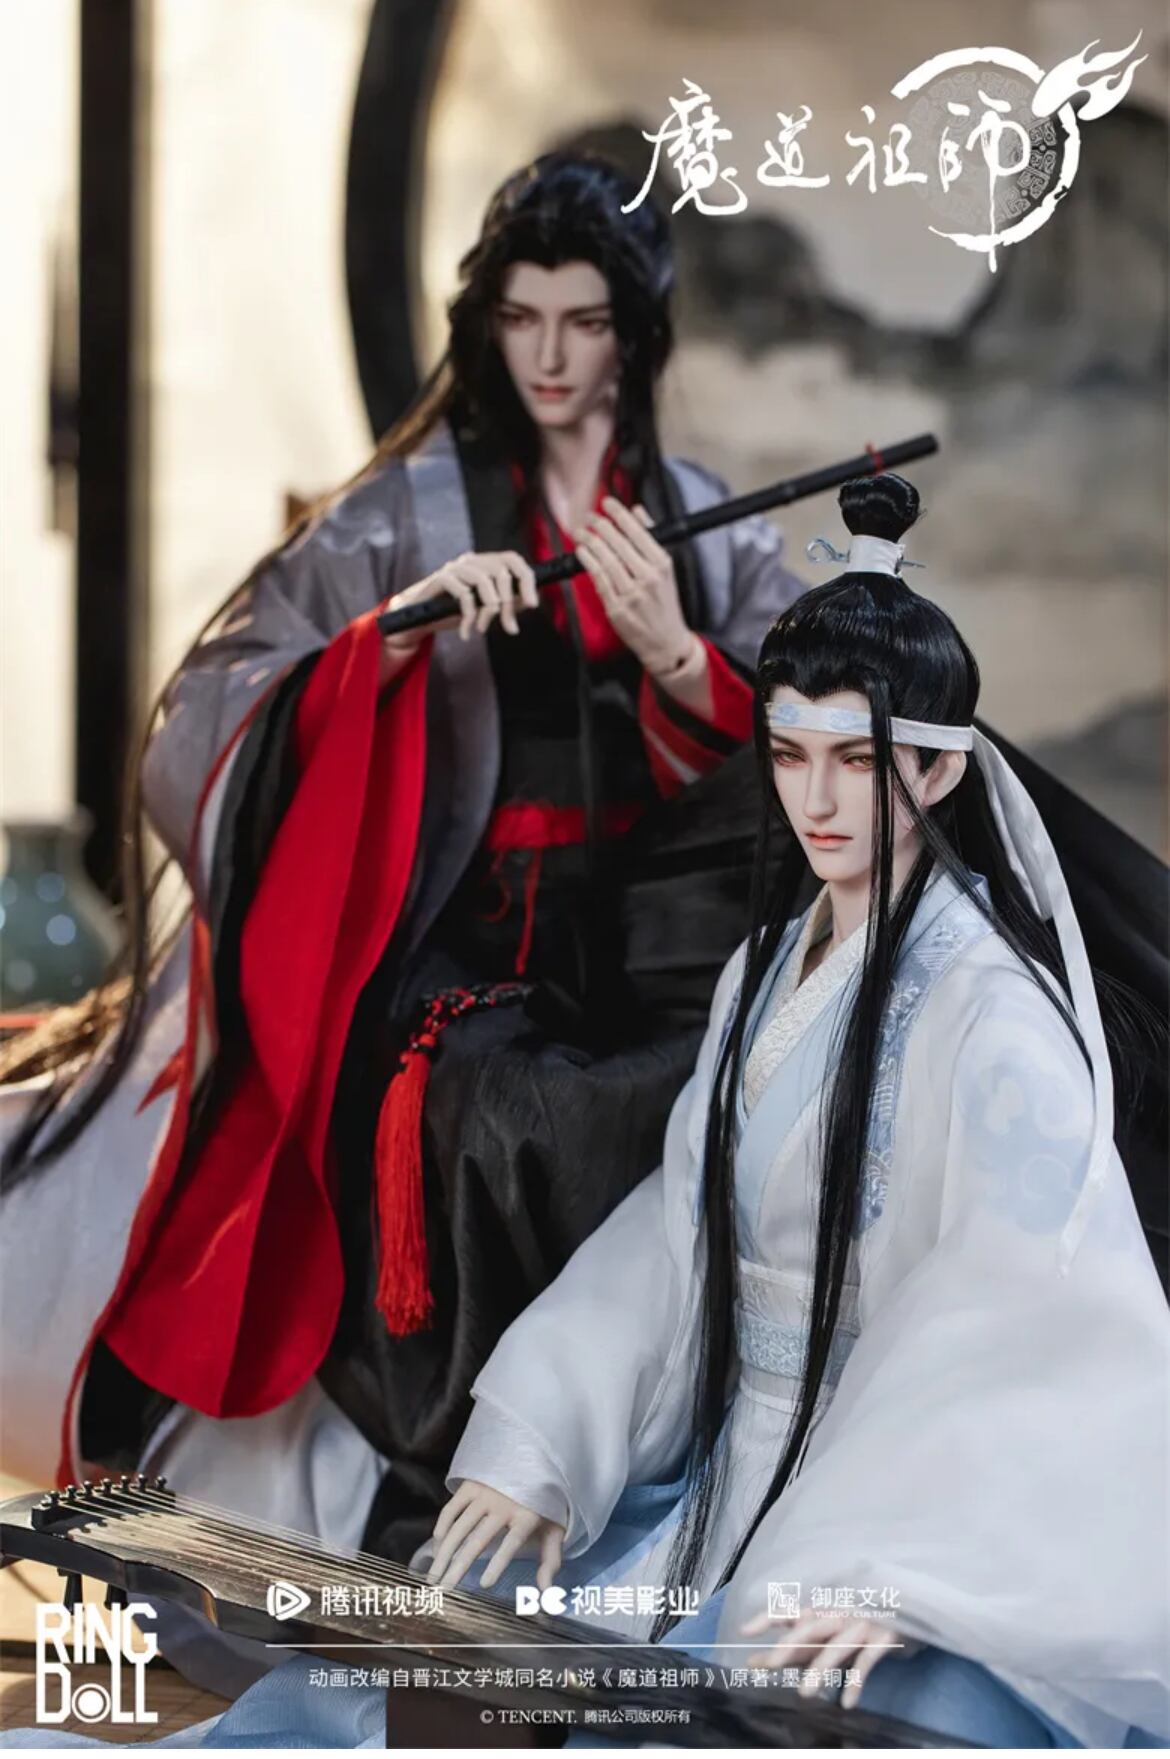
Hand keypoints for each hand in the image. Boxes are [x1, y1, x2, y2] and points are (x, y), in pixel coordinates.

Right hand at [378, 550, 538, 684]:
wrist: (418, 619)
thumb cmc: (453, 612)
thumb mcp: (484, 609)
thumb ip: (505, 603)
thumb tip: (528, 602)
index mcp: (485, 564)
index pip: (512, 559)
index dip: (526, 578)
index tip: (532, 603)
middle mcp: (471, 560)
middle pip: (501, 572)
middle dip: (508, 604)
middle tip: (509, 628)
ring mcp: (455, 567)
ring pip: (484, 581)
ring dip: (489, 610)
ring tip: (483, 628)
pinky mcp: (441, 578)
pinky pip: (464, 594)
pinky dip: (469, 616)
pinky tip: (467, 632)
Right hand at [426, 1480, 564, 1591]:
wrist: (535, 1460)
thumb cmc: (543, 1503)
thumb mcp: (554, 1529)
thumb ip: (550, 1561)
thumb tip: (546, 1594)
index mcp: (527, 1515)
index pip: (512, 1541)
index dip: (499, 1562)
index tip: (485, 1584)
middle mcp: (504, 1503)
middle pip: (479, 1539)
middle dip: (459, 1566)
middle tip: (444, 1590)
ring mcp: (485, 1492)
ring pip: (460, 1526)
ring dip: (445, 1552)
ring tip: (433, 1576)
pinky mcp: (471, 1484)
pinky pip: (452, 1507)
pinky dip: (443, 1526)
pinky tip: (437, 1545)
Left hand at [572, 498, 697, 678]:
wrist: (666, 641)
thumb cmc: (664, 603)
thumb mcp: (666, 569)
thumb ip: (651, 538)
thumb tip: (638, 511)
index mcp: (662, 564)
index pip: (638, 531)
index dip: (619, 514)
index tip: (607, 502)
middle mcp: (648, 577)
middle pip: (619, 543)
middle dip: (600, 525)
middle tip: (589, 517)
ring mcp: (632, 594)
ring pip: (606, 560)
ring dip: (590, 541)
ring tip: (581, 531)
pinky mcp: (617, 608)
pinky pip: (599, 580)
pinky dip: (588, 562)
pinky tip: (582, 551)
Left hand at [742, 1607, 922, 1709]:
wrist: (910, 1607)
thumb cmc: (859, 1624)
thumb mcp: (828, 1634)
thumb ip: (797, 1648)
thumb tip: (757, 1663)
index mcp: (823, 1610)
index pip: (791, 1611)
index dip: (768, 1617)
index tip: (744, 1631)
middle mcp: (839, 1614)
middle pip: (810, 1628)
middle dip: (789, 1646)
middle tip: (769, 1665)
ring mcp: (861, 1624)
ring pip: (836, 1646)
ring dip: (820, 1669)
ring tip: (804, 1694)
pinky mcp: (883, 1637)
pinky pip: (866, 1661)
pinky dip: (856, 1682)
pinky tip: (846, 1703)